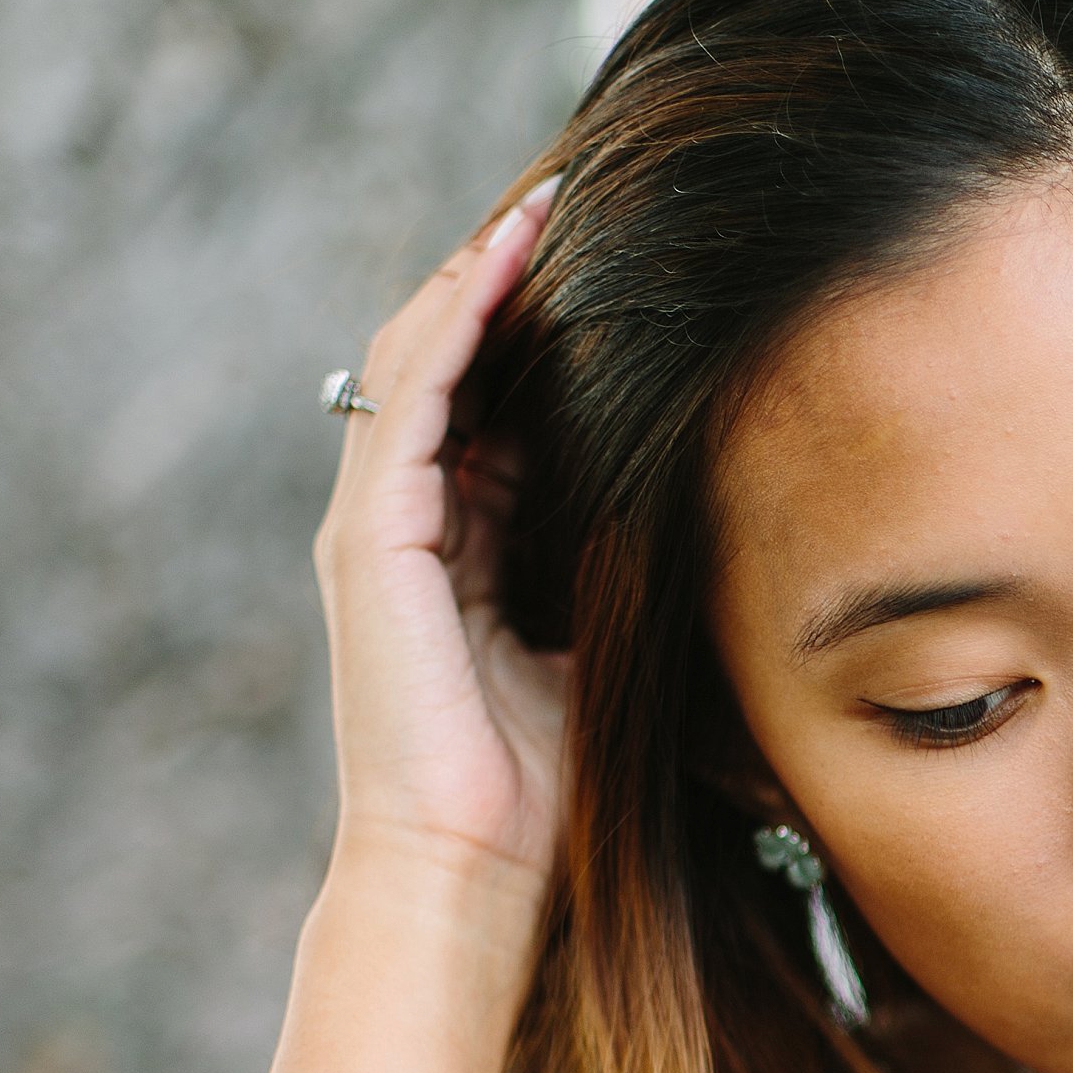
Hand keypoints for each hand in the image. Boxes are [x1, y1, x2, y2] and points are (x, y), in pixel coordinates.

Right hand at [309, 179, 570, 896]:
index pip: (491, 406)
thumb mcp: (600, 653)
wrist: (472, 871)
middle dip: (507, 281)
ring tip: (546, 202)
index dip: (541, 332)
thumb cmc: (547, 792)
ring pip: (418, 360)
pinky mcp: (370, 540)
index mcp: (458, 549)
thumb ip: (616, 581)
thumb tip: (702, 525)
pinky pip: (408, 399)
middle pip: (447, 364)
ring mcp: (376, 527)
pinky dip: (454, 322)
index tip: (612, 270)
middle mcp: (405, 524)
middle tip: (580, 200)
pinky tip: (505, 262)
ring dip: (480, 276)